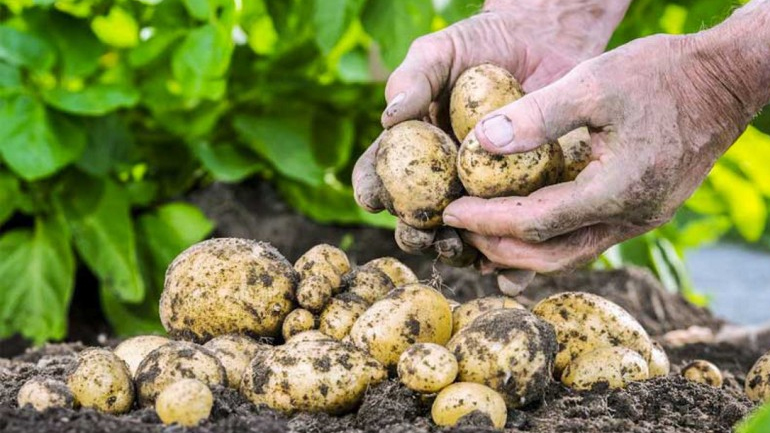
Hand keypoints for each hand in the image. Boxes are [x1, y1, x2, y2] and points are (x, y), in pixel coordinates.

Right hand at [353, 1, 629, 259]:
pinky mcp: (525, 198)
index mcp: (413, 149)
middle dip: (413, 233)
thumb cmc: (481, 43)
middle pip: (419, 217)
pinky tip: (507, 271)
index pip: (381, 174)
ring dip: (457, 250)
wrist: (545, 40)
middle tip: (419, 234)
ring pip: (463, 234)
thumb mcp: (440, 52)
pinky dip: (510, 260)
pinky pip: (514, 234)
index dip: (371, 190)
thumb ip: (413, 79)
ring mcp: (484, 192)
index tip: (372, 198)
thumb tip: (389, 117)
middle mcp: (443, 177)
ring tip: (459, 250)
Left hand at [443, 27, 769, 272]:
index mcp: (617, 191)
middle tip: (458, 228)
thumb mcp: (596, 82)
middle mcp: (630, 218)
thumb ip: (539, 115)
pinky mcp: (640, 211)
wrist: (724, 81)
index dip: (488, 220)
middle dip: (498, 246)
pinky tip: (522, 231)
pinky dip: (547, 240)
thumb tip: (483, 142)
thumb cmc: (662, 74)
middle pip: (550, 254)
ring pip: (568, 254)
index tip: (450, 211)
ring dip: (521, 251)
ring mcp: (638, 219)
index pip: (536, 223)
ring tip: (480, 236)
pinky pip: (585, 239)